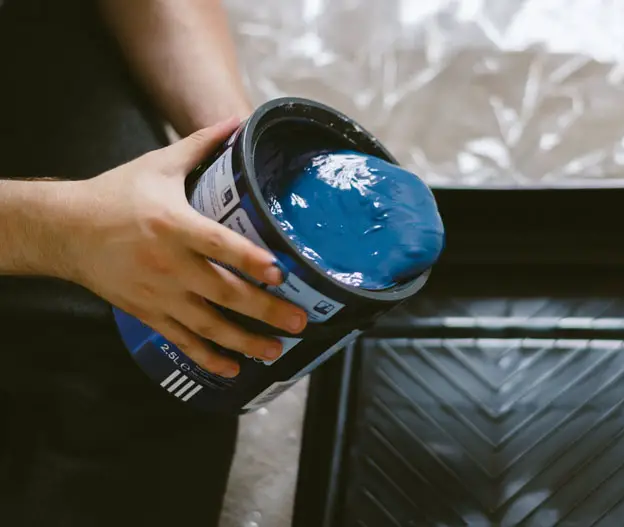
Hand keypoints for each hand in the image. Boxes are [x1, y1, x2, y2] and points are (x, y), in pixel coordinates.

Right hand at [64, 117, 306, 377]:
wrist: (64, 230)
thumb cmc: (115, 194)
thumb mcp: (158, 164)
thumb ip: (201, 144)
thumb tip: (237, 120)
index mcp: (173, 224)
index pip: (219, 245)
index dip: (250, 260)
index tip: (281, 273)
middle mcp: (168, 264)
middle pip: (222, 293)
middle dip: (264, 311)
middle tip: (299, 323)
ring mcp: (157, 294)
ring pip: (206, 326)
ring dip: (244, 342)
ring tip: (276, 351)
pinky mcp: (146, 313)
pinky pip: (180, 341)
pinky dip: (207, 357)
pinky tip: (233, 369)